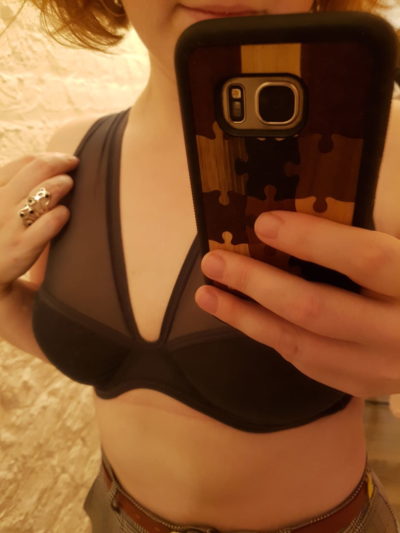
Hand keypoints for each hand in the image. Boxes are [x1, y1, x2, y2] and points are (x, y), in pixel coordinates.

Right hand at [0, 153, 77, 294]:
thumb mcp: (0, 204)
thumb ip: (15, 186)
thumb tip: (48, 165)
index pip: (25, 162)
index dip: (51, 157)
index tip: (65, 160)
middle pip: (38, 169)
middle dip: (62, 164)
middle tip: (75, 167)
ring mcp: (8, 224)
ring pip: (46, 191)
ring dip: (63, 184)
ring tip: (69, 186)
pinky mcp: (20, 246)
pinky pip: (50, 221)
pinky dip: (62, 214)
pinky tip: (64, 214)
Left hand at [195, 211, 399, 397]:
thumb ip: (366, 243)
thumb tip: (296, 219)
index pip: (364, 259)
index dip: (312, 240)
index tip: (263, 223)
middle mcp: (398, 333)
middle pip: (316, 309)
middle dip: (257, 284)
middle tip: (214, 262)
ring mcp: (380, 368)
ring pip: (300, 345)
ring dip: (246, 318)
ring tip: (208, 294)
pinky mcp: (362, 385)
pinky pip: (305, 362)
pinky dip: (269, 336)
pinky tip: (242, 317)